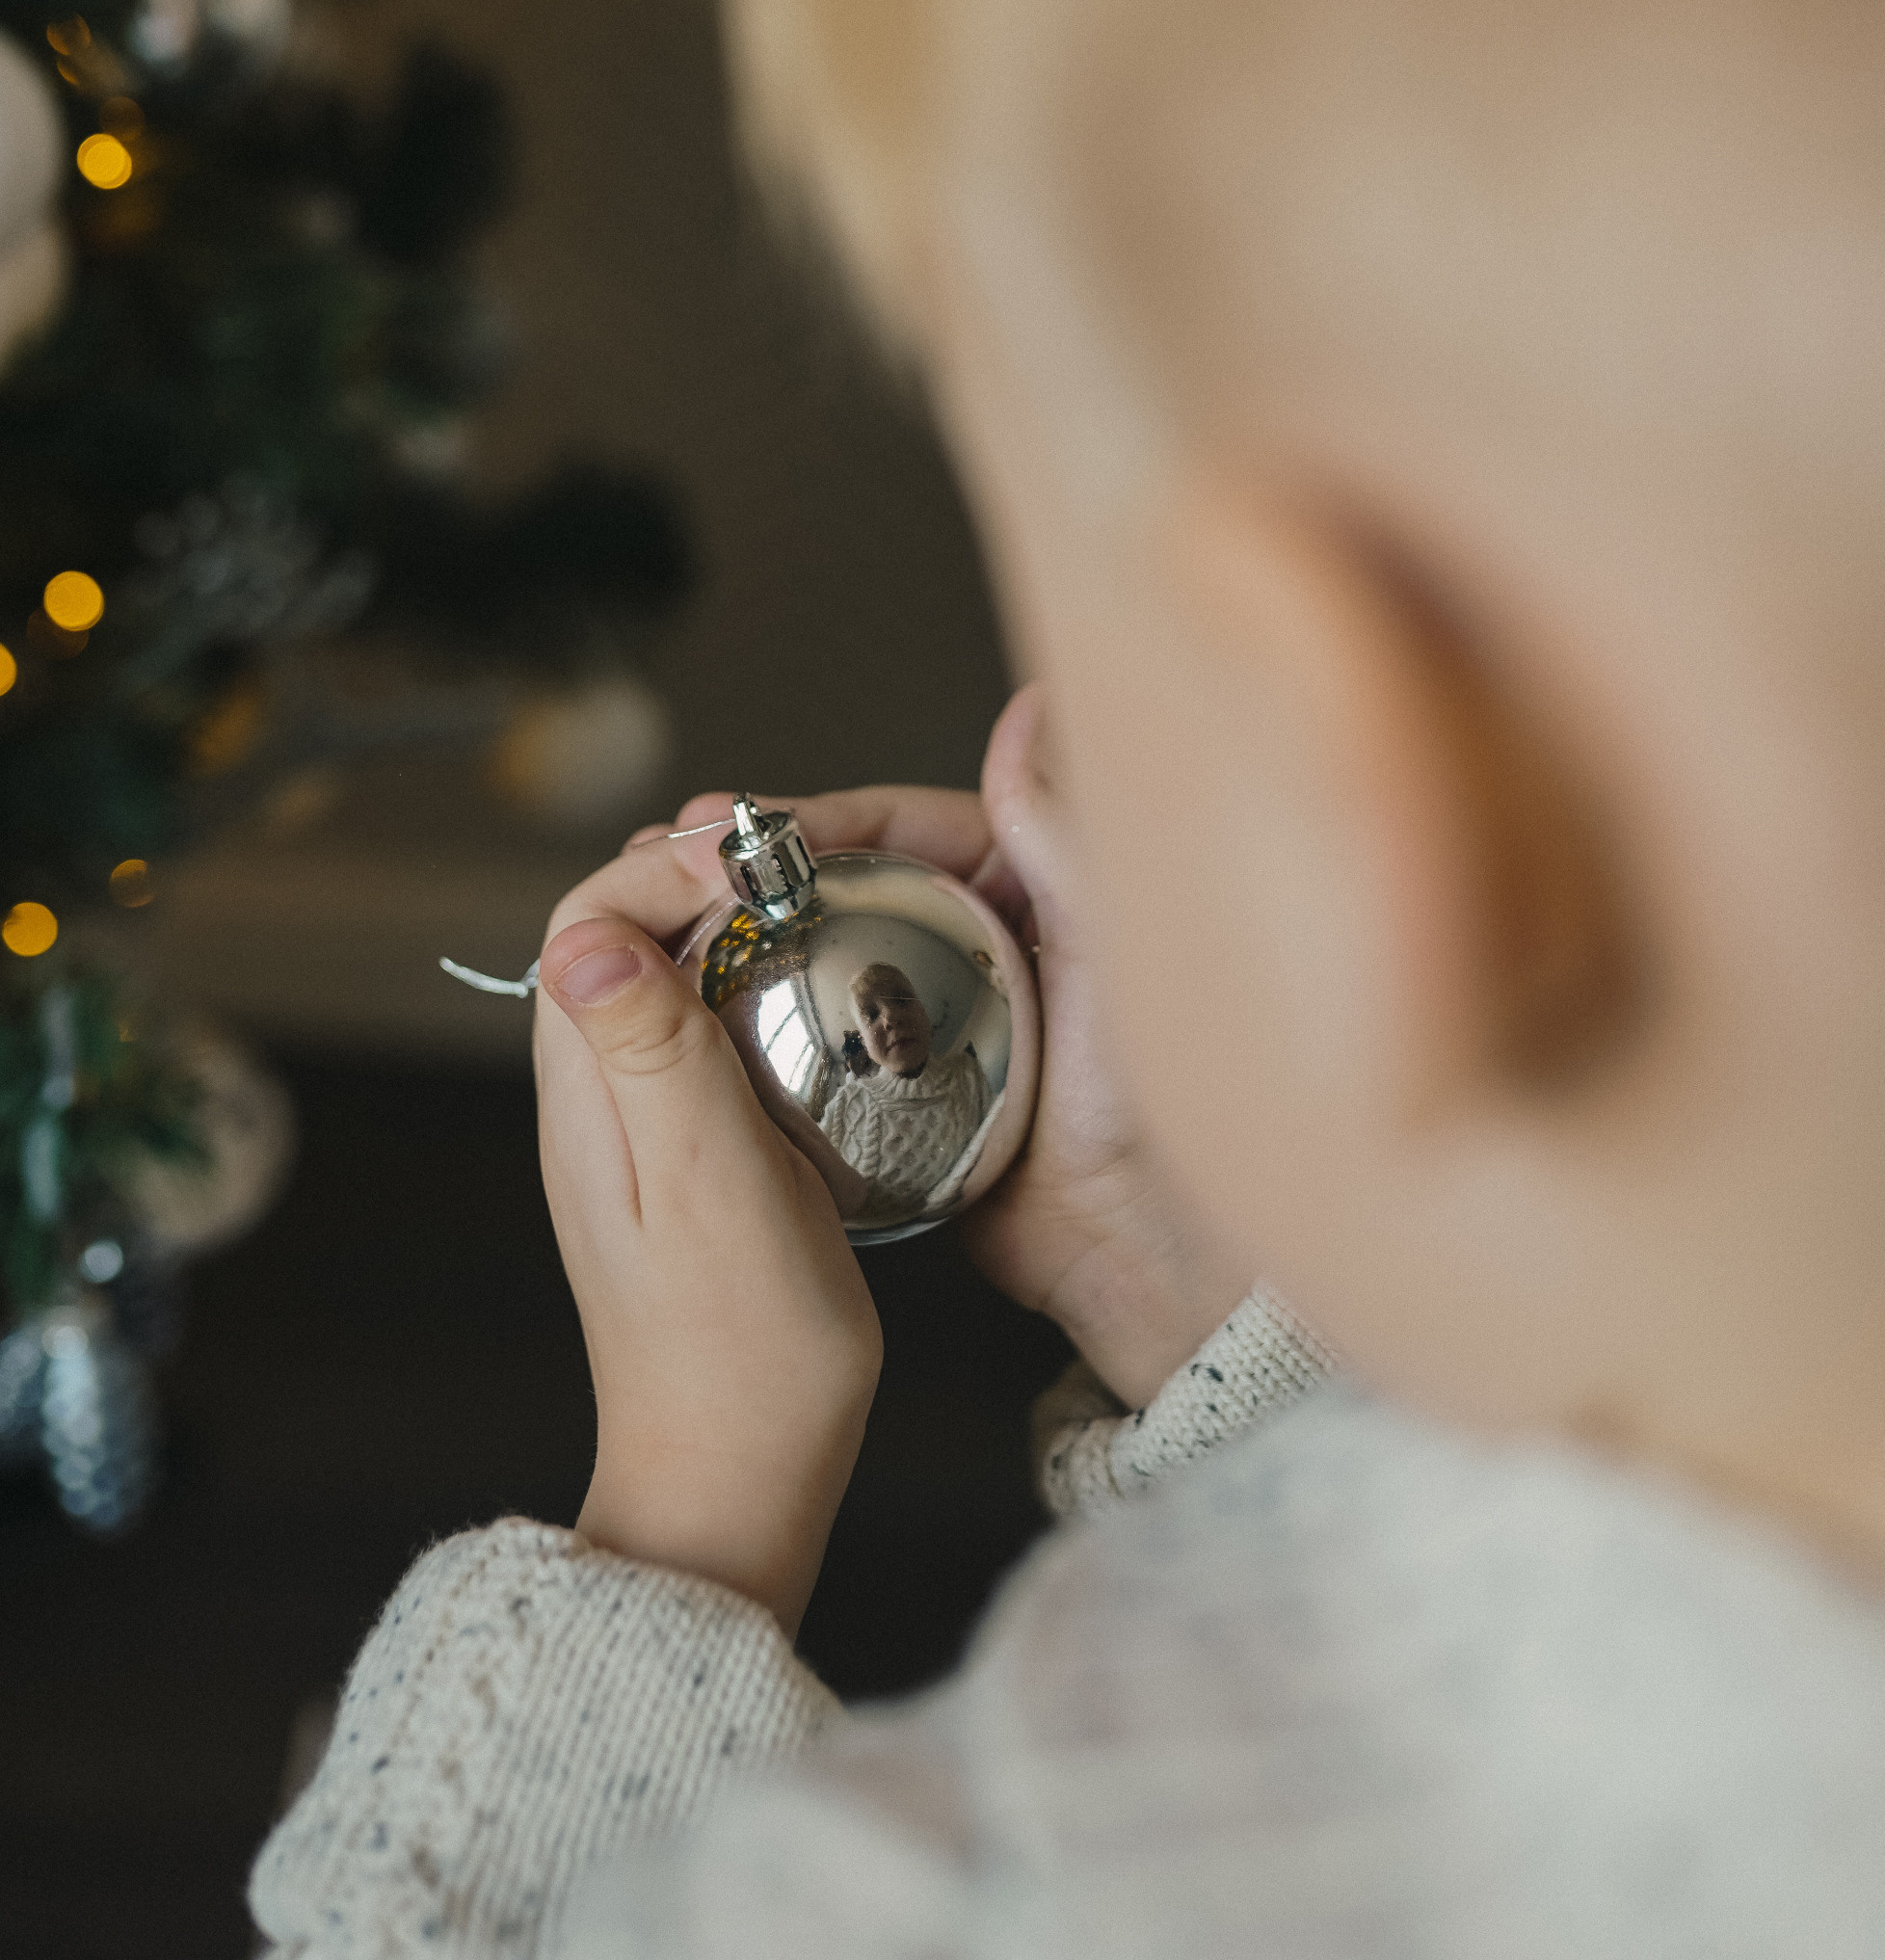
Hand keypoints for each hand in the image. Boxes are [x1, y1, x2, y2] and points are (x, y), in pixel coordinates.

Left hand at [536, 855, 881, 1636]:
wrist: (738, 1480)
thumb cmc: (738, 1353)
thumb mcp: (708, 1187)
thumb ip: (653, 1054)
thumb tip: (586, 936)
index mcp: (588, 1096)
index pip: (588, 916)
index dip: (670, 865)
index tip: (769, 866)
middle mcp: (596, 1103)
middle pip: (622, 932)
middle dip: (704, 878)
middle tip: (807, 877)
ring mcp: (639, 1133)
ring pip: (667, 980)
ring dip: (737, 933)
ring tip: (824, 921)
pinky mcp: (688, 1162)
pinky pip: (707, 1037)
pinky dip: (762, 997)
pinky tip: (825, 1018)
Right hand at [660, 689, 1252, 1408]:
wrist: (1133, 1256)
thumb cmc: (1149, 1107)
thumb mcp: (1109, 950)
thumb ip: (1064, 832)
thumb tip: (1036, 703)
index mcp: (1024, 889)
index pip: (902, 825)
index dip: (813, 817)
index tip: (737, 822)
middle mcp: (970, 941)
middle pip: (844, 883)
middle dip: (754, 866)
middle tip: (670, 859)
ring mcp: (926, 1016)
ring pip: (819, 957)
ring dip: (742, 939)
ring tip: (660, 926)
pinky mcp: (897, 1089)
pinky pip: (817, 1044)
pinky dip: (757, 1027)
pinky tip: (693, 1020)